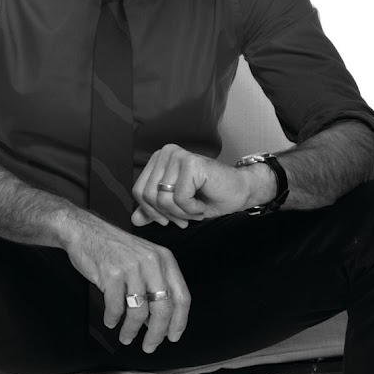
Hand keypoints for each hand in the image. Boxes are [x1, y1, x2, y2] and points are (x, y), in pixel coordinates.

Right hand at [61, 213, 190, 352]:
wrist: (85, 231)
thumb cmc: (113, 248)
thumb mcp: (142, 260)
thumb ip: (154, 285)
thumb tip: (158, 320)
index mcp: (164, 260)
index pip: (182, 297)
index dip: (179, 321)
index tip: (173, 336)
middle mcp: (152, 262)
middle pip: (163, 308)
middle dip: (156, 333)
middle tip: (150, 346)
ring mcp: (132, 267)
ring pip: (139, 310)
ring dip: (131, 329)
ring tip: (126, 336)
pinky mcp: (111, 273)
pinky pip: (116, 306)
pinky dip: (113, 318)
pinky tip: (110, 321)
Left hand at [129, 144, 269, 227]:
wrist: (239, 192)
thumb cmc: (209, 197)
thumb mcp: (175, 208)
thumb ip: (154, 210)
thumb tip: (134, 220)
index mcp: (158, 160)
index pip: (138, 191)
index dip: (152, 211)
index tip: (169, 219)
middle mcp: (165, 153)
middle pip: (148, 196)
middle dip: (167, 214)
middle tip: (185, 217)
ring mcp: (178, 156)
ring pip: (163, 199)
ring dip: (181, 212)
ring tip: (195, 208)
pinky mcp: (191, 163)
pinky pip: (180, 198)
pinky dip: (192, 209)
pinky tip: (202, 204)